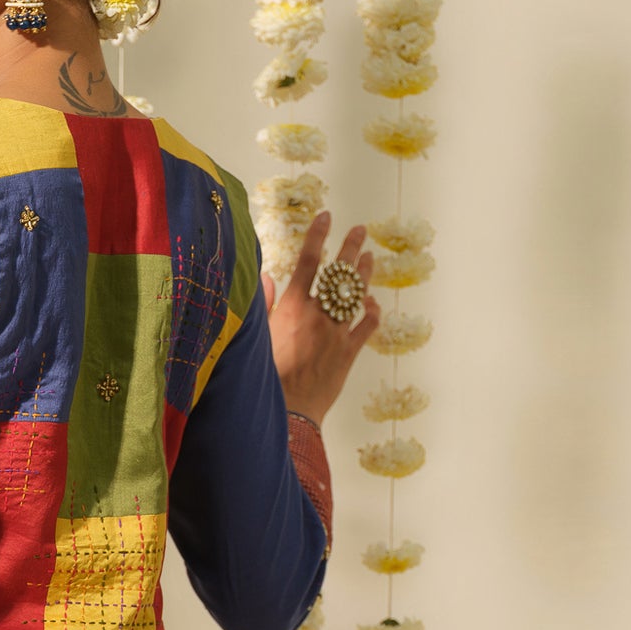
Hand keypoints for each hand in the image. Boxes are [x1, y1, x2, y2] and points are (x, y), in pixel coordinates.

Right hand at [268, 212, 378, 424]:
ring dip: (364, 273)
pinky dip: (373, 311)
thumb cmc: (265, 376)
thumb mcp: (257, 336)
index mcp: (293, 307)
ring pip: (357, 295)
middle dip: (351, 247)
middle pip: (339, 272)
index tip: (326, 217)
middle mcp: (318, 315)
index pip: (308, 261)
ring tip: (370, 256)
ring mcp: (337, 333)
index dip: (318, 235)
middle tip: (359, 230)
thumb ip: (264, 304)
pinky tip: (374, 302)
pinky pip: (368, 325)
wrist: (287, 412)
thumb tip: (266, 277)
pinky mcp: (349, 352)